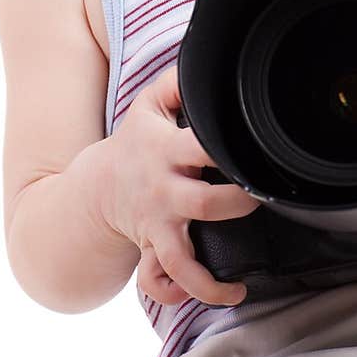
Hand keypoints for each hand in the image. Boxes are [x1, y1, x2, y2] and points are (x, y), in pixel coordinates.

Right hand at [99, 64, 259, 306]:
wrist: (97, 186)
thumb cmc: (135, 143)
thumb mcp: (149, 105)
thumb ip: (177, 82)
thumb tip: (206, 61)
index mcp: (166, 152)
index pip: (200, 147)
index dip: (228, 150)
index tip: (255, 151)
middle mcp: (163, 192)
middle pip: (204, 204)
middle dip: (236, 205)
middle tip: (260, 199)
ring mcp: (157, 225)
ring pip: (180, 259)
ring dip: (208, 278)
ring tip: (239, 284)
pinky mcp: (153, 249)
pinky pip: (161, 282)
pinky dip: (180, 294)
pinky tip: (215, 295)